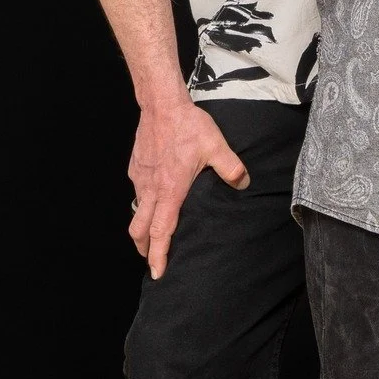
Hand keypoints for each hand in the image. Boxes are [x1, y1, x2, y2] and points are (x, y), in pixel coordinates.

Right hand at [127, 99, 249, 278]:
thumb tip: (243, 184)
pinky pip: (136, 192)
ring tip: (153, 234)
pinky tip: (154, 198)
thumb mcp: (216, 146)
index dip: (158, 255)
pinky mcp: (135, 167)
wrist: (162, 105)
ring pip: (136, 212)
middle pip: (140, 230)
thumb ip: (231, 168)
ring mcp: (140, 178)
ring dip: (142, 228)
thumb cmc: (188, 126)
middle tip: (153, 259)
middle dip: (145, 249)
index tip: (157, 273)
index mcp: (170, 191)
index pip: (161, 232)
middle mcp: (151, 189)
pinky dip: (142, 203)